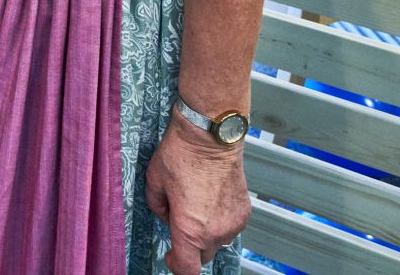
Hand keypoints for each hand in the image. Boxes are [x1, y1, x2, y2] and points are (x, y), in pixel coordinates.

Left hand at [145, 113, 249, 273]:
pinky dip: (219, 221)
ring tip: (195, 205)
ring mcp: (233, 223)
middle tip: (178, 222)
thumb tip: (166, 215)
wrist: (211, 137)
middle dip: (188, 247)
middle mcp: (215, 232)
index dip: (175, 265)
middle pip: (201, 257)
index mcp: (190, 229)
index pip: (187, 269)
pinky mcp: (245, 213)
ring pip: (216, 242)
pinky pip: (229, 228)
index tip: (170, 256)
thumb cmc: (181, 155)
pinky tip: (210, 201)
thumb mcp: (154, 181)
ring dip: (205, 234)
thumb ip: (157, 207)